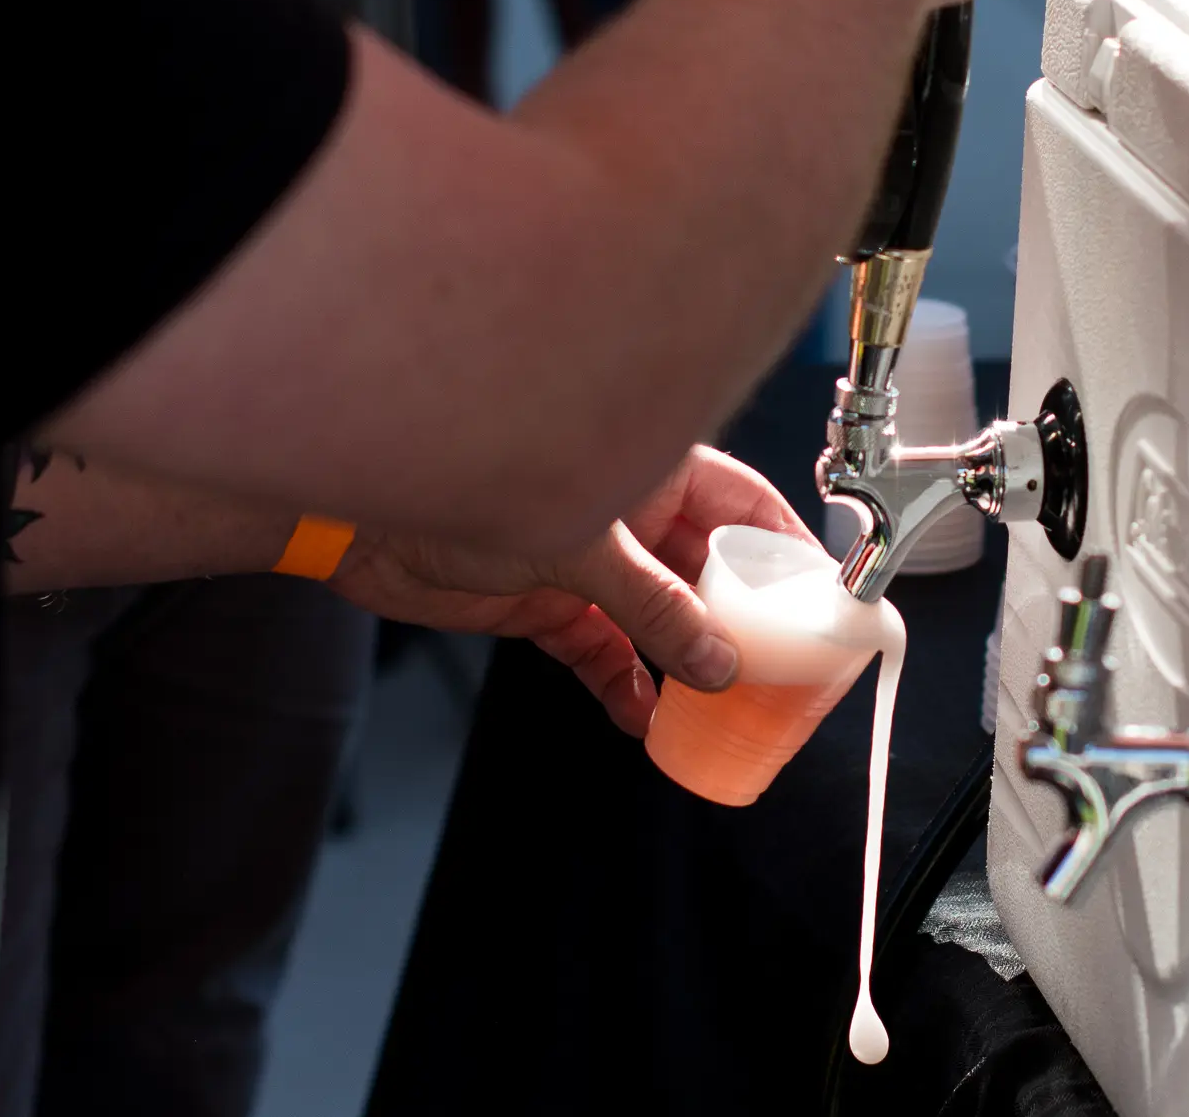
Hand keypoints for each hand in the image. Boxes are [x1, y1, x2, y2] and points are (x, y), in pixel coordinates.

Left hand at [327, 447, 818, 735]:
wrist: (365, 523)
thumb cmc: (461, 484)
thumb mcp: (580, 551)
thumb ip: (653, 607)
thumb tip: (718, 661)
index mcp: (651, 471)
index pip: (746, 506)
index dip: (787, 551)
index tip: (823, 599)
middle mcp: (629, 516)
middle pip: (711, 571)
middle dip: (743, 623)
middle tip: (779, 671)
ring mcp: (591, 563)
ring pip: (662, 620)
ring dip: (687, 664)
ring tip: (717, 710)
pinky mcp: (552, 607)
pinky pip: (608, 654)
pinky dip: (627, 686)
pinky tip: (644, 718)